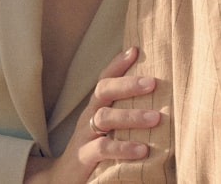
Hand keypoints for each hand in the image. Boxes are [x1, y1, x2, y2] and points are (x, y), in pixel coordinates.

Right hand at [23, 47, 158, 183]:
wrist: (63, 178)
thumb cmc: (96, 148)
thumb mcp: (108, 128)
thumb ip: (125, 112)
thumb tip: (157, 96)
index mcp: (96, 107)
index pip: (104, 79)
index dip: (118, 64)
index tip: (135, 49)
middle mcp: (89, 116)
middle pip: (103, 91)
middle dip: (127, 84)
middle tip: (152, 82)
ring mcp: (85, 135)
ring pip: (105, 118)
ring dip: (131, 116)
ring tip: (156, 118)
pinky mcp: (84, 157)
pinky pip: (103, 149)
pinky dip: (123, 147)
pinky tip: (143, 149)